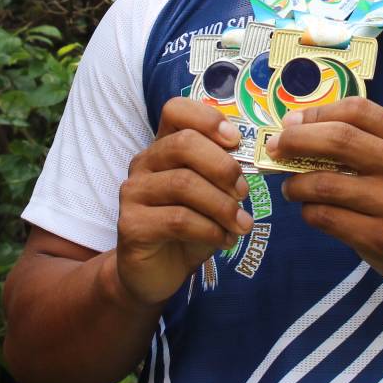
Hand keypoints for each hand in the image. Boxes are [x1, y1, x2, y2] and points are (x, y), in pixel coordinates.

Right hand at [115, 97, 252, 305]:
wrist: (156, 272)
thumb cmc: (190, 227)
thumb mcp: (212, 195)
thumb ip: (224, 174)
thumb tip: (252, 163)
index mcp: (164, 146)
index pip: (175, 110)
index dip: (208, 118)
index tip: (236, 142)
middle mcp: (144, 162)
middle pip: (184, 144)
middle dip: (224, 167)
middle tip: (245, 192)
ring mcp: (133, 192)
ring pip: (184, 183)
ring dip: (223, 205)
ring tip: (242, 224)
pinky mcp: (131, 224)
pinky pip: (178, 219)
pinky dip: (210, 230)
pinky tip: (224, 240)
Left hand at [267, 97, 382, 287]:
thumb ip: (368, 136)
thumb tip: (301, 126)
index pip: (357, 110)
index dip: (317, 112)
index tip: (292, 121)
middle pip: (336, 141)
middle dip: (295, 140)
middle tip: (275, 146)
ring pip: (323, 184)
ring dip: (295, 183)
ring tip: (291, 185)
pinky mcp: (378, 238)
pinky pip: (325, 217)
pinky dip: (308, 210)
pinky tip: (310, 208)